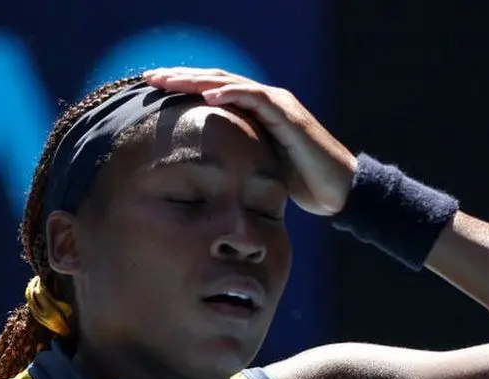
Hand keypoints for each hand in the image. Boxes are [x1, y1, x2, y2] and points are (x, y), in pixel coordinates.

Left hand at [142, 67, 356, 215]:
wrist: (339, 191)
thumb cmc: (302, 183)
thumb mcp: (259, 169)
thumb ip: (237, 160)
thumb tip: (204, 174)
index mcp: (256, 112)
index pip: (213, 90)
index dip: (183, 88)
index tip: (152, 90)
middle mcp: (266, 101)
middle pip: (216, 79)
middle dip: (182, 77)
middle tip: (150, 77)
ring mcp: (279, 105)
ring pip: (232, 83)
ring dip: (198, 80)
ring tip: (170, 81)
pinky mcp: (290, 117)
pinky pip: (257, 99)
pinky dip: (233, 94)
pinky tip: (209, 96)